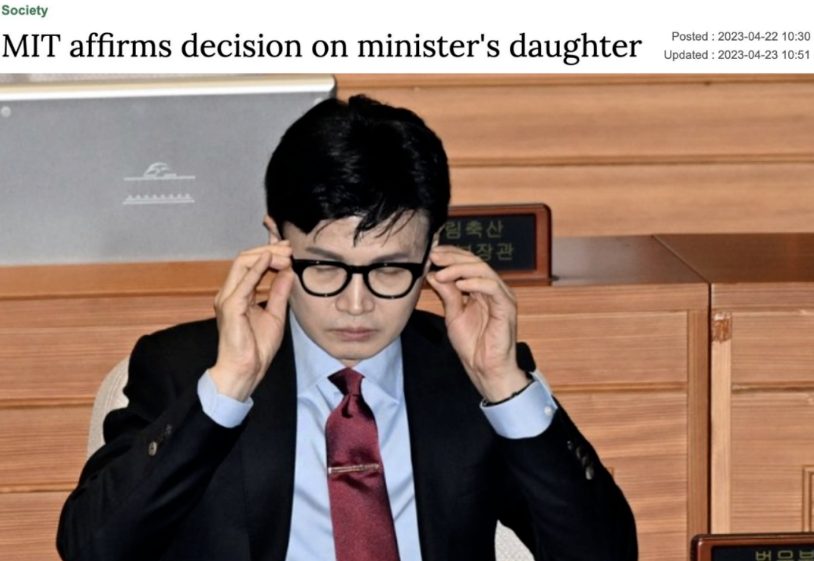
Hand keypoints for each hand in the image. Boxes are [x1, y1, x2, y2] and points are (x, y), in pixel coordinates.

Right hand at [209, 241, 294, 400]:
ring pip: (242, 263)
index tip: (288, 248)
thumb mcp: (275, 314)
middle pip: (245, 259)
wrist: (245, 370)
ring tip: (285, 254)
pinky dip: (257, 268)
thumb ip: (279, 292)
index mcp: (239, 295)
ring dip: (265, 255)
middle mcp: (230, 293)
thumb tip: (288, 272)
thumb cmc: (256, 348)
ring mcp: (227, 298)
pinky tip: (270, 259)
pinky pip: (244, 281)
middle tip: (289, 247)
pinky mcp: (230, 306)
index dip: (268, 253)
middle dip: (268, 249)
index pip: (250, 265)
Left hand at [425, 245, 528, 401]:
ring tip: (442, 273)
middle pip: (475, 262)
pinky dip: (475, 283)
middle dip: (453, 257)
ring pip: (483, 271)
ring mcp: (502, 297)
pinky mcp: (506, 307)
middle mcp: (494, 289)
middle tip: (435, 256)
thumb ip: (447, 294)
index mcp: (481, 289)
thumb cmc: (472, 345)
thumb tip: (433, 273)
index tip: (433, 253)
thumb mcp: (453, 315)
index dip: (451, 255)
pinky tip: (459, 285)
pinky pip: (492, 287)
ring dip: (460, 269)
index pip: (468, 263)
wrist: (484, 368)